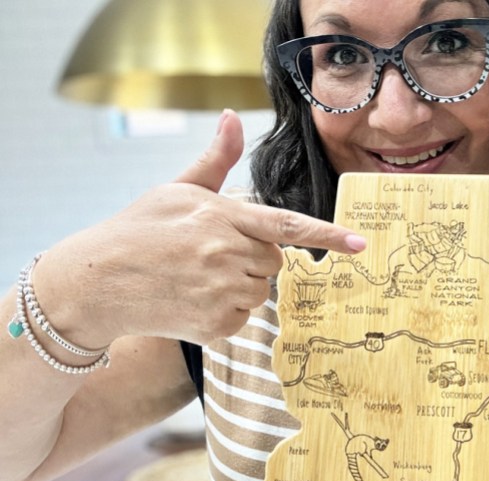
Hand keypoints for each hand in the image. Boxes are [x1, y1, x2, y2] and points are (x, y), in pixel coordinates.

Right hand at [35, 110, 365, 347]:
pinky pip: (243, 319)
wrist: (98, 282)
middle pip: (273, 262)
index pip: (287, 225)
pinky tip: (193, 300)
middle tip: (210, 255)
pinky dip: (225, 313)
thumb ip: (215, 160)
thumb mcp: (176, 189)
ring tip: (196, 278)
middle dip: (252, 259)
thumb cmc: (140, 230)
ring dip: (239, 287)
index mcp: (223, 217)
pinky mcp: (216, 326)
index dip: (327, 234)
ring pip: (260, 292)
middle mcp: (227, 255)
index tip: (359, 243)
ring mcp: (222, 292)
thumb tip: (233, 117)